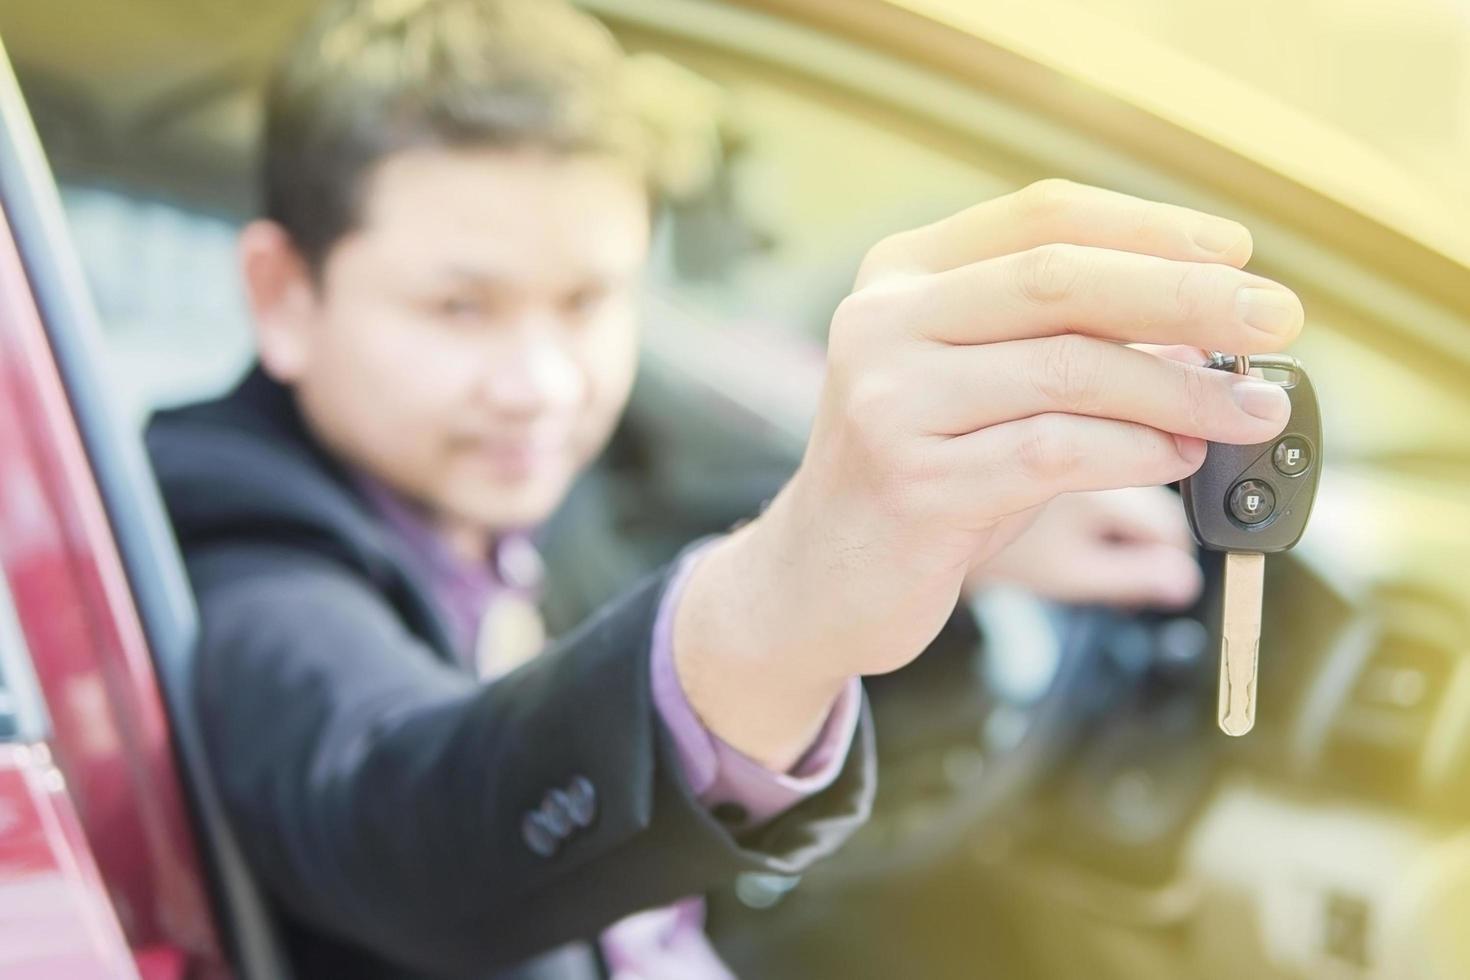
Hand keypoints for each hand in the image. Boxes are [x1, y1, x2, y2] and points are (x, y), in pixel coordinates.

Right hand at [675, 179, 1302, 767]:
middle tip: (1275, 316)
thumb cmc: (921, 470)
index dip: (1150, 226)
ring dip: (1181, 388)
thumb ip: (1059, 338)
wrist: (819, 577)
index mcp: (900, 275)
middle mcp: (884, 323)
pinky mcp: (914, 483)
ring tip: (1244, 411)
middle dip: (1186, 294)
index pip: (1040, 214)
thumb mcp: (973, 381)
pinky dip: (1139, 452)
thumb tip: (1205, 319)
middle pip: (1060, 278)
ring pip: (1068, 368)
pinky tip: (1180, 459)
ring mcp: (890, 402)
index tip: (1235, 252)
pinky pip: (1056, 452)